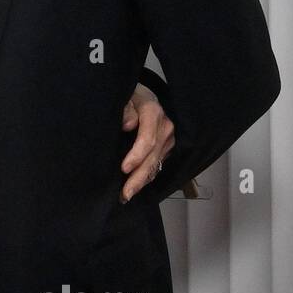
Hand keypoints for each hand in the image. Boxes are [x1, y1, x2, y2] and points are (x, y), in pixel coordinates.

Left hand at [119, 83, 174, 202]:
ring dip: (142, 181)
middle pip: (153, 157)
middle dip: (138, 178)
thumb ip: (126, 108)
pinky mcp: (167, 147)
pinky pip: (157, 165)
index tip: (124, 168)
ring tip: (126, 196)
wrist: (144, 96)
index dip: (136, 155)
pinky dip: (146, 177)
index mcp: (153, 113)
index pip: (147, 138)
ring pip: (156, 164)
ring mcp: (168, 139)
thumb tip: (128, 124)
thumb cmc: (130, 96)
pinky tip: (135, 188)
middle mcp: (165, 127)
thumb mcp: (125, 96)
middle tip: (125, 194)